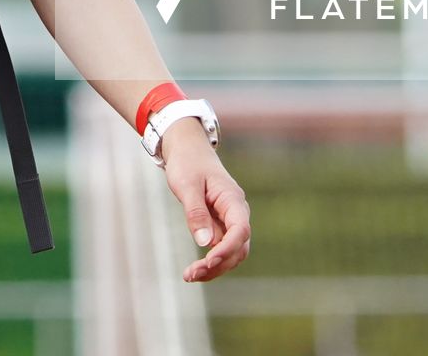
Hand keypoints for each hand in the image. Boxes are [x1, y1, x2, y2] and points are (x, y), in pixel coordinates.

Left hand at [159, 121, 251, 283]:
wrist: (188, 150)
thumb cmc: (188, 164)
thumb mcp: (187, 185)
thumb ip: (196, 213)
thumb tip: (204, 243)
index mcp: (232, 199)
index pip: (240, 230)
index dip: (227, 249)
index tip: (208, 261)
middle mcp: (236, 212)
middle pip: (238, 247)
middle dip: (218, 264)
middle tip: (191, 274)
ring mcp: (230, 220)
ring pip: (232, 252)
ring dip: (215, 267)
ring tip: (190, 276)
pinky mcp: (221, 225)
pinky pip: (221, 248)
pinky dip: (210, 261)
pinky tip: (195, 270)